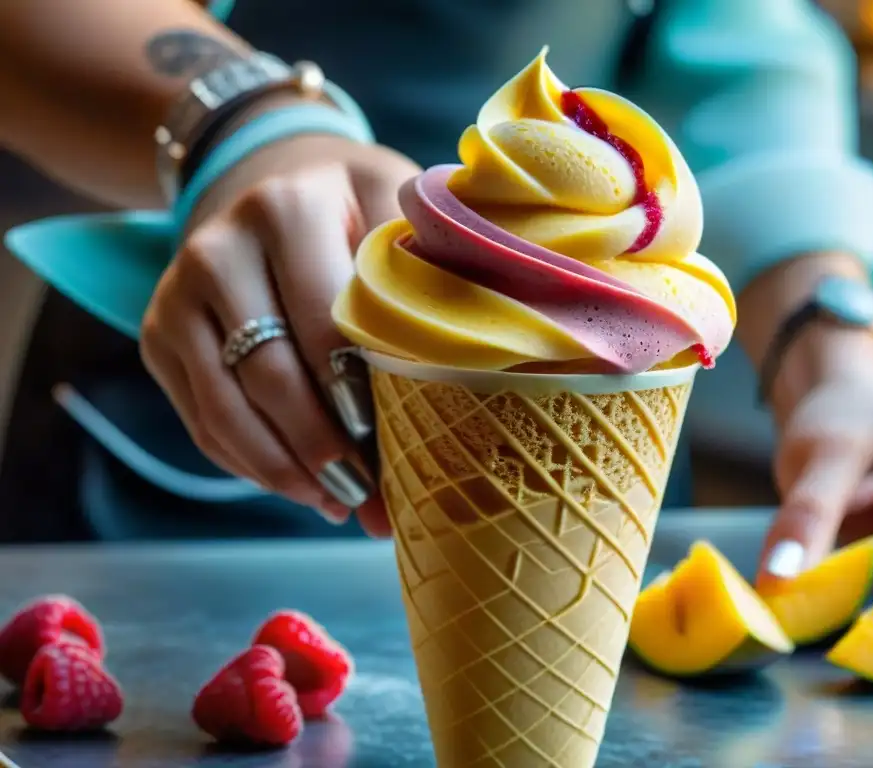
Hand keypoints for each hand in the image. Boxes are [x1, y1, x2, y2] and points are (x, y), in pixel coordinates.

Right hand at [140, 113, 420, 533]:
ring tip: (339, 503)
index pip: (325, 327)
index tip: (401, 449)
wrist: (274, 185)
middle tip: (372, 496)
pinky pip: (201, 420)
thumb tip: (473, 369)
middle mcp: (218, 249)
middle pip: (271, 376)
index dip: (361, 398)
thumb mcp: (396, 212)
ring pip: (226, 409)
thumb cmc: (356, 212)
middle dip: (325, 447)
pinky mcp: (160, 335)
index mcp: (288, 211)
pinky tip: (301, 485)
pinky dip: (250, 463)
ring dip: (284, 470)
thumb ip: (427, 273)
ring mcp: (178, 295)